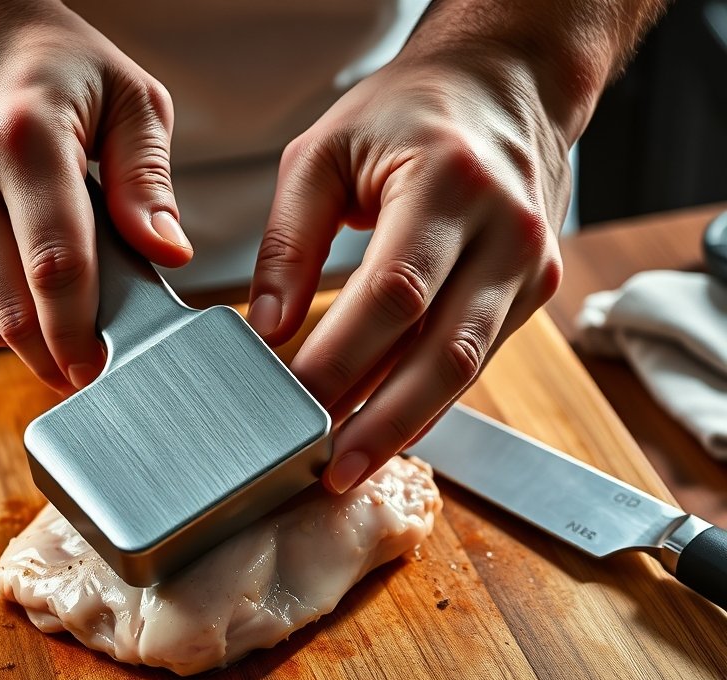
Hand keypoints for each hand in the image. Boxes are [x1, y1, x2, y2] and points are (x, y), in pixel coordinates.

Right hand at [0, 0, 191, 391]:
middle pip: (14, 309)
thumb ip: (148, 179)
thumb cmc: (48, 65)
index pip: (56, 266)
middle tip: (84, 361)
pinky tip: (5, 272)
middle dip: (55, 353)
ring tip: (52, 311)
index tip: (99, 368)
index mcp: (23, 139)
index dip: (80, 334)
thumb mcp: (127, 98)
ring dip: (23, 334)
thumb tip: (168, 253)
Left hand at [247, 45, 570, 491]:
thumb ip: (289, 241)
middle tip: (332, 469)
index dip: (342, 359)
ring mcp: (529, 266)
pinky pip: (475, 362)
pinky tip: (388, 429)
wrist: (504, 89)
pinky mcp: (532, 292)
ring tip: (352, 464)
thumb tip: (268, 328)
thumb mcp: (325, 153)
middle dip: (382, 421)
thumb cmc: (409, 115)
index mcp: (448, 183)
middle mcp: (504, 230)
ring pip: (466, 370)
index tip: (293, 401)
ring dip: (405, 425)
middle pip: (443, 352)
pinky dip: (428, 402)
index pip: (392, 294)